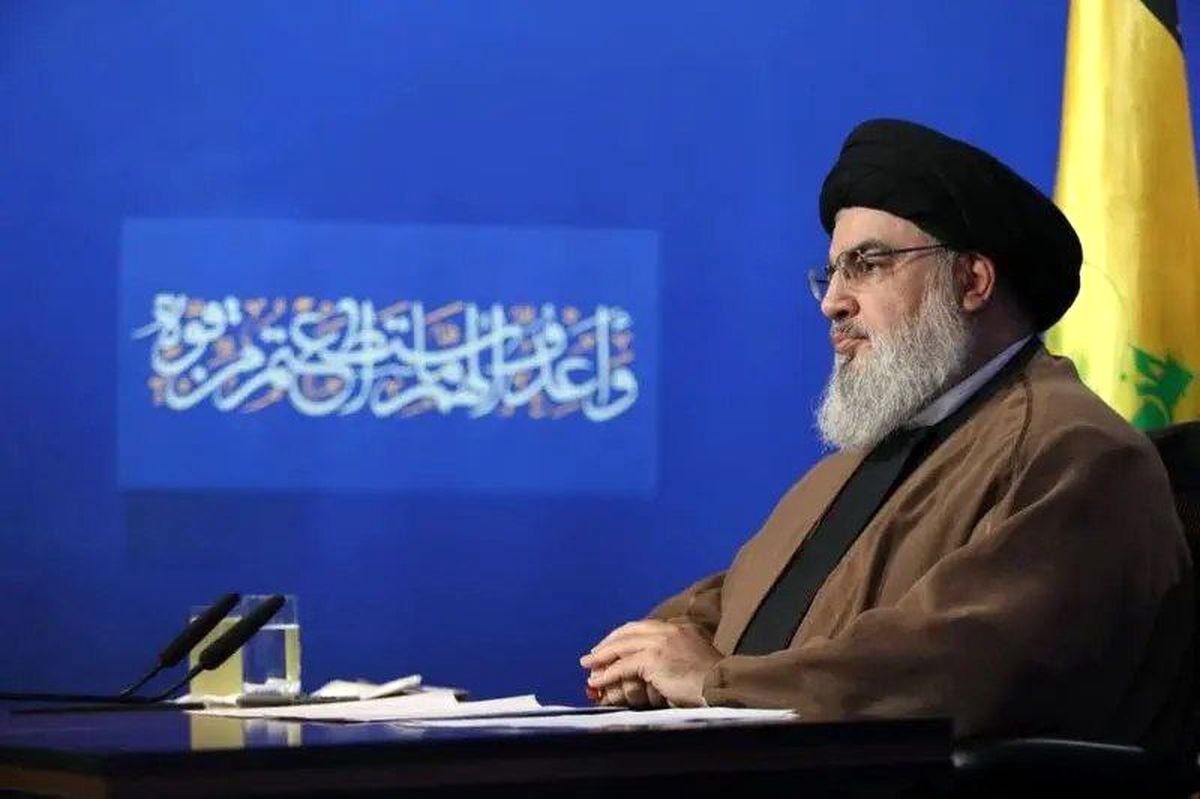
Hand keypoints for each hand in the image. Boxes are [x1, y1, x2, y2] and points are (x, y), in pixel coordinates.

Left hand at [580, 620, 721, 707]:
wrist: (723, 686)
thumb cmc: (712, 682)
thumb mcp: (692, 661)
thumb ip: (672, 659)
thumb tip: (648, 672)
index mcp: (678, 628)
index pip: (642, 627)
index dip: (622, 637)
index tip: (609, 646)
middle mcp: (668, 630)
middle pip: (628, 633)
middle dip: (608, 644)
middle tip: (592, 655)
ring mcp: (660, 642)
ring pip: (622, 647)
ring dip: (602, 658)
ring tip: (588, 667)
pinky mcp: (654, 659)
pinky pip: (623, 666)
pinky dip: (608, 674)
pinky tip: (598, 680)